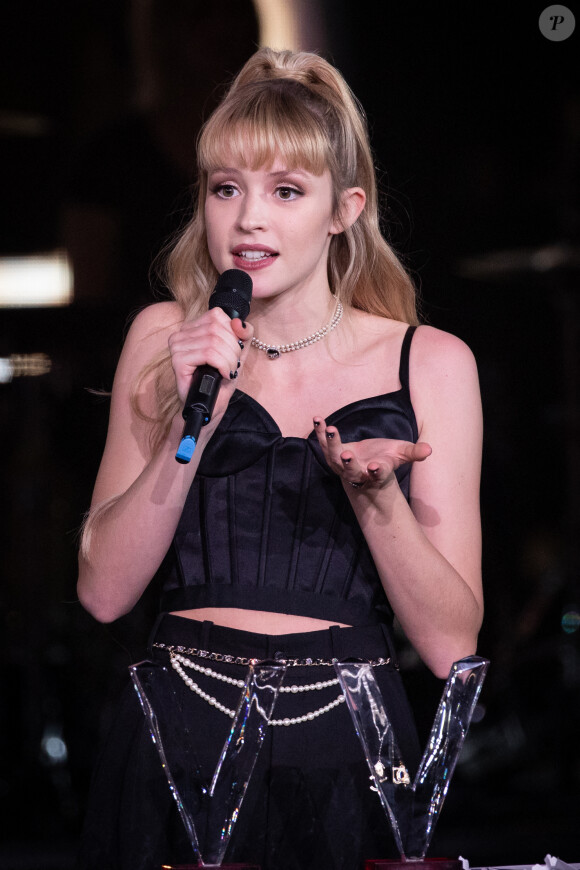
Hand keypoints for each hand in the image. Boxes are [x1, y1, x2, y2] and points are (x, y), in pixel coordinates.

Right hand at [168, 309, 251, 407]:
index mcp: (192, 327)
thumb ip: (243, 334)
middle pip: (216, 329)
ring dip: (229, 360)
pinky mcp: (178, 361)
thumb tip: (239, 322)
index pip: (217, 315)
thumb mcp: (238, 352)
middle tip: (232, 365)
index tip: (234, 350)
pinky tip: (222, 374)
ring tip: (228, 372)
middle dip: (233, 349)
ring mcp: (177, 347)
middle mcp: (181, 334)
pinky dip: (222, 365)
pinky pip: (208, 354)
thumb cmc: (220, 378)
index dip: (232, 333)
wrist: (210, 404)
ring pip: (214, 342)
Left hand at [313, 417, 430, 490]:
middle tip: (347, 455)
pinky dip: (320, 432)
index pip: (377, 474)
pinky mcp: (332, 455)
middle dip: (349, 464)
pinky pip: (325, 444)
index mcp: (377, 473)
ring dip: (331, 444)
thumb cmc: (386, 458)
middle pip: (351, 471)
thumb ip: (414, 452)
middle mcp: (358, 472)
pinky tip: (318, 419)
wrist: (365, 466)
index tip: (374, 466)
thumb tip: (429, 450)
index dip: (376, 471)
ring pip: (335, 458)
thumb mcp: (401, 454)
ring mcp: (342, 466)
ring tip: (330, 429)